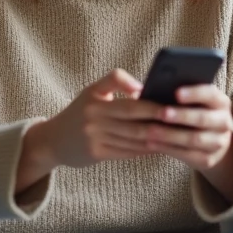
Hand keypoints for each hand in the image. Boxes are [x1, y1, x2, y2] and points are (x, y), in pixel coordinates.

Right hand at [36, 69, 165, 168]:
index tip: (154, 89)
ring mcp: (94, 134)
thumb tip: (145, 91)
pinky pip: (127, 151)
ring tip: (176, 133)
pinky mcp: (96, 153)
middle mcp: (92, 113)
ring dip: (157, 135)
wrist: (52, 141)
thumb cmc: (80, 113)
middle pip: (132, 112)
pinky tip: (160, 146)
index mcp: (93, 93)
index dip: (134, 84)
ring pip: (133, 134)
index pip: (114, 79)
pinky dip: (146, 149)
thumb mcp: (91, 94)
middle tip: (179, 114)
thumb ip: (114, 86)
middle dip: (158, 114)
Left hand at [146, 84, 232, 171]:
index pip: (210, 94)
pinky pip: (187, 155)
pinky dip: (168, 148)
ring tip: (150, 130)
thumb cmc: (196, 113)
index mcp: (221, 102)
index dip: (194, 93)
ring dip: (170, 135)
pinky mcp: (208, 159)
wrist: (211, 141)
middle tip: (162, 113)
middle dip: (181, 116)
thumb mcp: (196, 103)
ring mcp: (218, 142)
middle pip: (203, 118)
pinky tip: (151, 143)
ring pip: (194, 139)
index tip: (176, 93)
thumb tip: (160, 90)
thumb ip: (183, 96)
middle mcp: (223, 122)